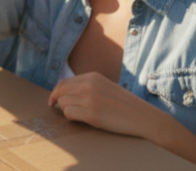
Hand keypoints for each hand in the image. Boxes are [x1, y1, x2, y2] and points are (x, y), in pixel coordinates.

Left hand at [48, 72, 163, 138]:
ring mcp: (89, 99)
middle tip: (54, 108)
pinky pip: (69, 114)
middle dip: (57, 100)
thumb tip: (64, 92)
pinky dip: (71, 118)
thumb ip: (87, 86)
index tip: (53, 100)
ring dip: (66, 110)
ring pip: (63, 103)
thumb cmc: (124, 105)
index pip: (64, 82)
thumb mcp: (105, 86)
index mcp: (92, 76)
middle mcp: (88, 85)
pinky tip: (81, 120)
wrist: (143, 117)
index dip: (56, 92)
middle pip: (60, 91)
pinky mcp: (91, 114)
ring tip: (78, 115)